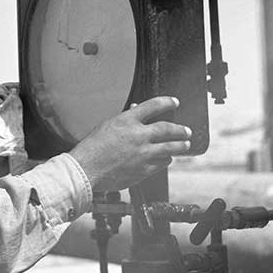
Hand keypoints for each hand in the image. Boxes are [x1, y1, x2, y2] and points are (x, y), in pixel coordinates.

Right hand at [67, 96, 192, 191]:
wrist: (86, 170)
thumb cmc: (91, 149)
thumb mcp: (106, 127)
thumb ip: (125, 119)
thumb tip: (136, 110)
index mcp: (127, 121)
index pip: (153, 105)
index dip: (167, 102)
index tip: (174, 102)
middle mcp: (138, 136)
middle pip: (168, 129)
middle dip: (181, 129)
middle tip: (187, 131)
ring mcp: (143, 154)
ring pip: (170, 148)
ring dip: (180, 146)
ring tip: (185, 145)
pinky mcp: (144, 170)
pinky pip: (162, 163)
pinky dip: (165, 160)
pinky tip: (166, 159)